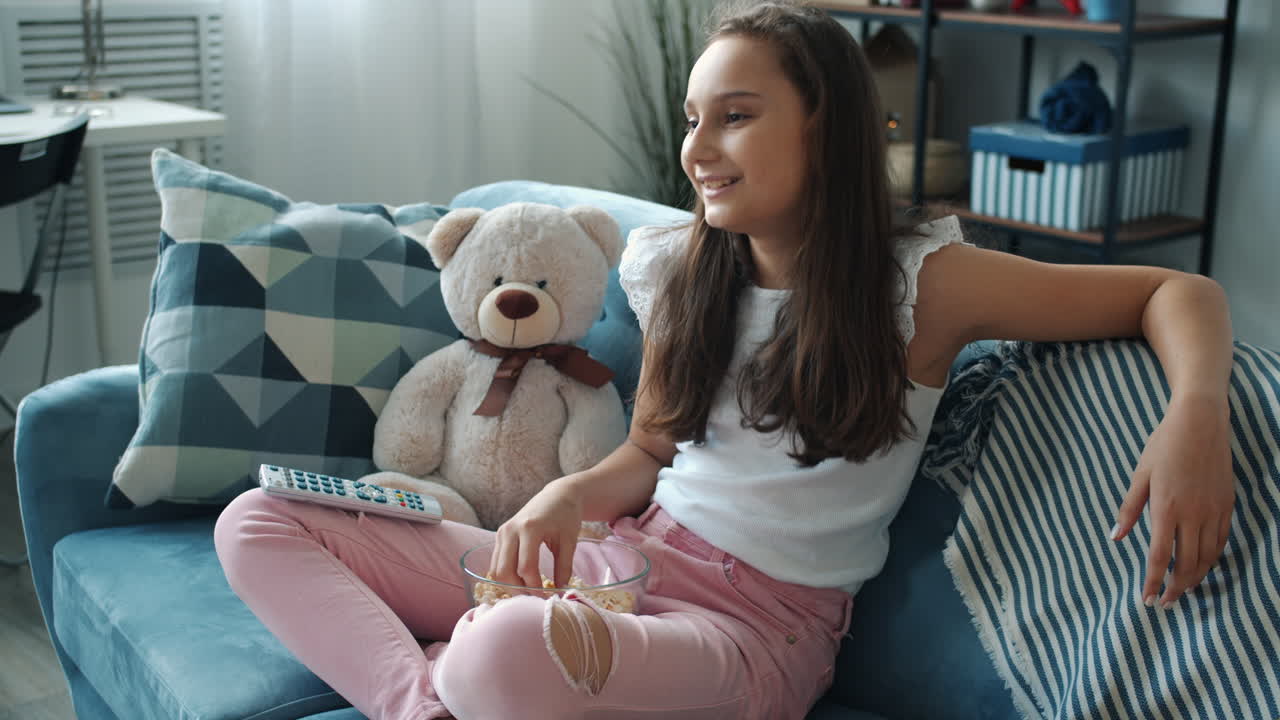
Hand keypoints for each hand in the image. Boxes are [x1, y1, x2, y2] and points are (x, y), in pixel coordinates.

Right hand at [488, 476, 584, 588]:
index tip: (547, 598)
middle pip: (504, 571)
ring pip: (496, 570)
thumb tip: (560, 593)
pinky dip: (506, 576)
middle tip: (535, 599)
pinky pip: (496, 563)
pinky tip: (522, 582)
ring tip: (529, 593)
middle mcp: (510, 530)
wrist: (557, 496)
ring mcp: (502, 532)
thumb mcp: (569, 541)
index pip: (526, 567)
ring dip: (510, 585)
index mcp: (529, 528)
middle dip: (519, 590)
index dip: (535, 587)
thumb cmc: (566, 516)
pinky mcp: (500, 536)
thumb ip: (564, 567)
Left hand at [1111, 393, 1234, 607]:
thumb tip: (1115, 537)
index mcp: (1167, 508)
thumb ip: (1129, 509)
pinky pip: (1221, 541)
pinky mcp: (1227, 505)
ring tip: (1183, 590)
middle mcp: (1193, 514)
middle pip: (1188, 563)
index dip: (1154, 581)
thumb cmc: (1163, 446)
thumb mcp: (1140, 475)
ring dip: (1196, 577)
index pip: (1160, 556)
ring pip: (1208, 556)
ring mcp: (1214, 511)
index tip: (1147, 600)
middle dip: (1176, 588)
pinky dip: (1212, 558)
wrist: (1200, 424)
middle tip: (1166, 603)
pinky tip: (1202, 565)